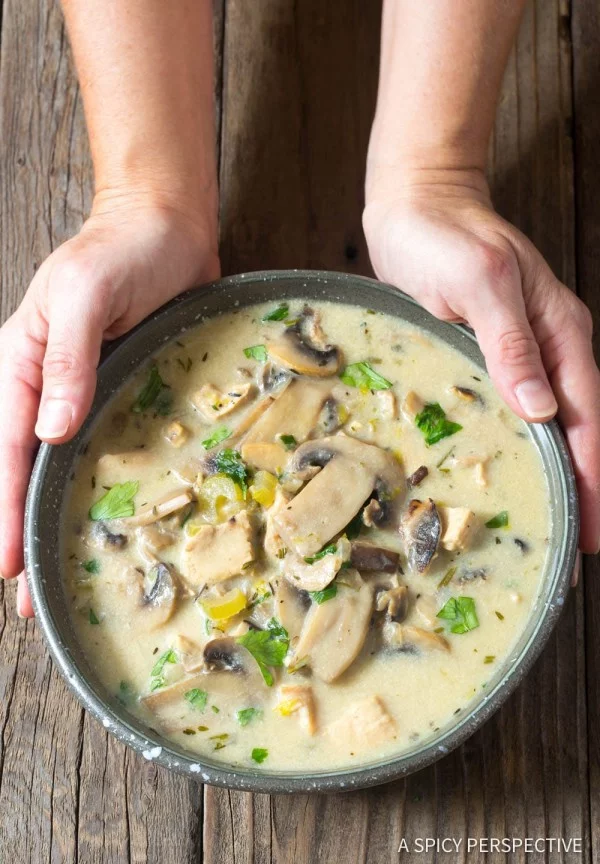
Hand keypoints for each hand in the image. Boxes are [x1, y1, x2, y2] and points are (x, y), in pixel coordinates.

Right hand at [0, 191, 218, 615]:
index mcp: (22, 366)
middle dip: (25, 532)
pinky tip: (114, 519)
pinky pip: (108, 449)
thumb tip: (51, 430)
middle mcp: (47, 389)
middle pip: (28, 471)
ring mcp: (85, 395)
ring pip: (64, 469)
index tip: (8, 566)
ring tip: (68, 573)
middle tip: (31, 601)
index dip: (5, 510)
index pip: (7, 450)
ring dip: (61, 519)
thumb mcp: (84, 295)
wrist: (166, 227)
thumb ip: (67, 361)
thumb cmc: (120, 251)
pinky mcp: (123, 394)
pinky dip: (103, 488)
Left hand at [363, 167, 599, 554]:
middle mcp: (551, 350)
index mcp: (560, 333)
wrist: (417, 206)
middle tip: (578, 548)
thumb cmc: (444, 236)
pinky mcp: (494, 358)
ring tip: (555, 523)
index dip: (594, 476)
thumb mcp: (479, 282)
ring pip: (556, 425)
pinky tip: (519, 472)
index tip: (592, 529)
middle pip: (581, 429)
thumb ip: (511, 343)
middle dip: (586, 488)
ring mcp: (525, 355)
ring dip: (560, 473)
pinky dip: (528, 447)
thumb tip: (542, 408)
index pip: (589, 418)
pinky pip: (521, 411)